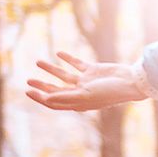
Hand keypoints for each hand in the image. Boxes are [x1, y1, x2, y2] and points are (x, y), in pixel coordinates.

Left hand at [26, 51, 144, 111]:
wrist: (130, 81)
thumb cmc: (109, 92)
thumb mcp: (85, 96)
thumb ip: (65, 96)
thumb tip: (46, 98)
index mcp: (78, 103)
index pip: (54, 101)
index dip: (40, 97)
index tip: (28, 91)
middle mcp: (80, 93)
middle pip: (56, 89)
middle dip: (42, 85)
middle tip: (28, 80)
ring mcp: (86, 81)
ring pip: (64, 75)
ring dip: (51, 69)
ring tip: (38, 62)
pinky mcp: (93, 70)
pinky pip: (77, 63)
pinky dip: (67, 58)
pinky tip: (59, 53)